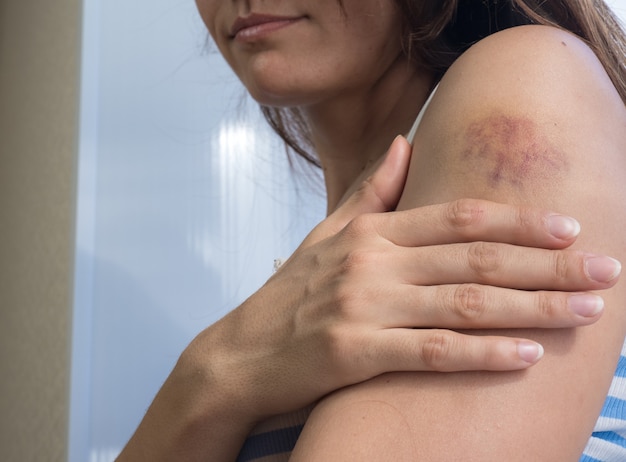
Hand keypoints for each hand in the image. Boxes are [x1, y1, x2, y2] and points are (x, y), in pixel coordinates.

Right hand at [191, 136, 619, 421]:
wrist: (241, 353)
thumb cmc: (291, 296)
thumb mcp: (327, 235)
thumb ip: (371, 192)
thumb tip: (405, 143)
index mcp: (370, 233)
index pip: (458, 220)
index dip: (517, 222)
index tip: (568, 227)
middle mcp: (371, 264)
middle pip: (475, 260)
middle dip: (547, 265)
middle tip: (604, 269)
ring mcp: (363, 307)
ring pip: (464, 304)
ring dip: (533, 308)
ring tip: (585, 310)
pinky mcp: (355, 353)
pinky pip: (432, 352)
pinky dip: (484, 353)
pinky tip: (528, 355)